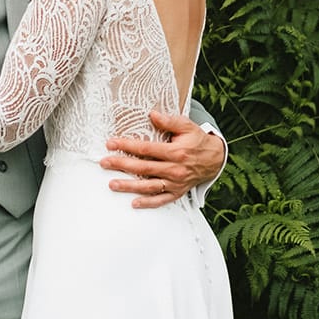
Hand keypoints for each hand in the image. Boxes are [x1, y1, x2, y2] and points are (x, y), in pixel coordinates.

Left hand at [100, 108, 226, 208]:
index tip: (111, 143)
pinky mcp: (177, 192)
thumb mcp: (187, 126)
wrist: (214, 159)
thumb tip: (152, 115)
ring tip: (112, 184)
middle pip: (144, 168)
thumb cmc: (197, 141)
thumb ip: (169, 121)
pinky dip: (148, 203)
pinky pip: (161, 200)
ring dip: (130, 186)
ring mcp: (176, 183)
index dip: (127, 146)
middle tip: (104, 163)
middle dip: (122, 165)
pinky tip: (134, 203)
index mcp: (176, 152)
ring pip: (149, 186)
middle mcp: (175, 169)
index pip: (146, 149)